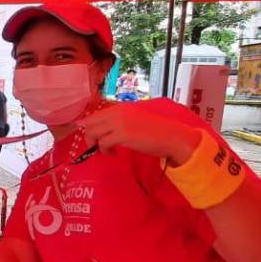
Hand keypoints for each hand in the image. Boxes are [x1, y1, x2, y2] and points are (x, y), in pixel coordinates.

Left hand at [80, 105, 201, 163]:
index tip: (92, 137)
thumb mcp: (134, 120)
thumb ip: (119, 121)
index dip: (89, 126)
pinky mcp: (122, 135)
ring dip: (95, 144)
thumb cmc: (156, 131)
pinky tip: (114, 153)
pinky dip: (105, 151)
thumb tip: (102, 130)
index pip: (95, 115)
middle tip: (96, 146)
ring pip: (93, 132)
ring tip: (106, 151)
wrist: (171, 137)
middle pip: (89, 122)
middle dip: (88, 136)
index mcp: (120, 107)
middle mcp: (117, 112)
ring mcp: (119, 122)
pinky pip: (103, 143)